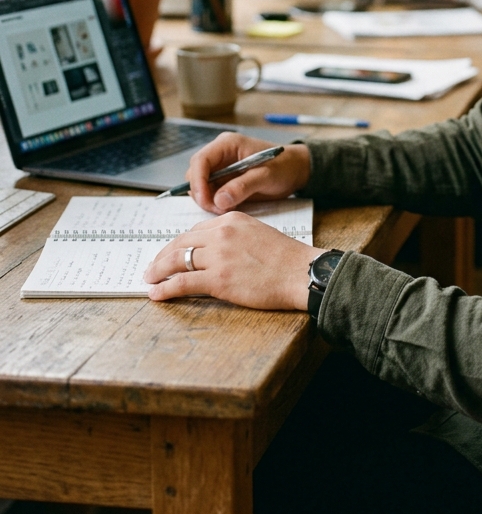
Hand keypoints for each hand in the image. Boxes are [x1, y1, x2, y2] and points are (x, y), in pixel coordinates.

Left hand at [144, 212, 324, 308]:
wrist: (299, 272)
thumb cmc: (285, 258)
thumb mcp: (257, 233)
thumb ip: (233, 237)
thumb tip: (214, 252)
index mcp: (231, 219)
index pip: (195, 230)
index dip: (178, 244)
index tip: (170, 253)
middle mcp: (221, 234)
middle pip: (181, 242)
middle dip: (162, 256)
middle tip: (152, 267)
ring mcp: (219, 256)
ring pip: (177, 261)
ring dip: (158, 271)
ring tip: (149, 280)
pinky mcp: (218, 279)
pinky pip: (182, 282)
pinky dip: (165, 288)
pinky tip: (157, 294)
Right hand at [184, 131, 310, 212]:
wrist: (294, 170)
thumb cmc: (283, 166)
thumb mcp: (266, 176)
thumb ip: (243, 186)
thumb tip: (219, 200)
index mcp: (227, 144)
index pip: (200, 160)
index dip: (198, 181)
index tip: (205, 200)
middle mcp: (220, 154)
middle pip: (195, 174)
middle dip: (203, 193)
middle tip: (219, 209)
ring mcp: (220, 167)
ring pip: (200, 186)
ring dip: (208, 200)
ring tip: (227, 208)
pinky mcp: (223, 180)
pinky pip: (210, 193)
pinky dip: (214, 203)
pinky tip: (229, 206)